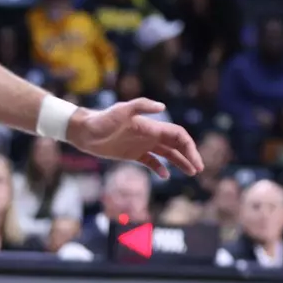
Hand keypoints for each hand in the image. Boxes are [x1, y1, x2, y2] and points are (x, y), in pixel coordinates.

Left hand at [66, 98, 204, 178]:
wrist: (84, 130)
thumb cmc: (102, 120)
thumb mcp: (120, 111)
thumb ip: (141, 106)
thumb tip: (163, 107)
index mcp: (152, 126)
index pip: (178, 135)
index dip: (189, 147)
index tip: (196, 161)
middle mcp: (150, 135)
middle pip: (176, 145)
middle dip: (189, 155)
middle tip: (198, 170)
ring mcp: (142, 144)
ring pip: (167, 154)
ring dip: (180, 161)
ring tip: (191, 172)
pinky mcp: (132, 154)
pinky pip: (151, 161)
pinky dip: (160, 168)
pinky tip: (165, 176)